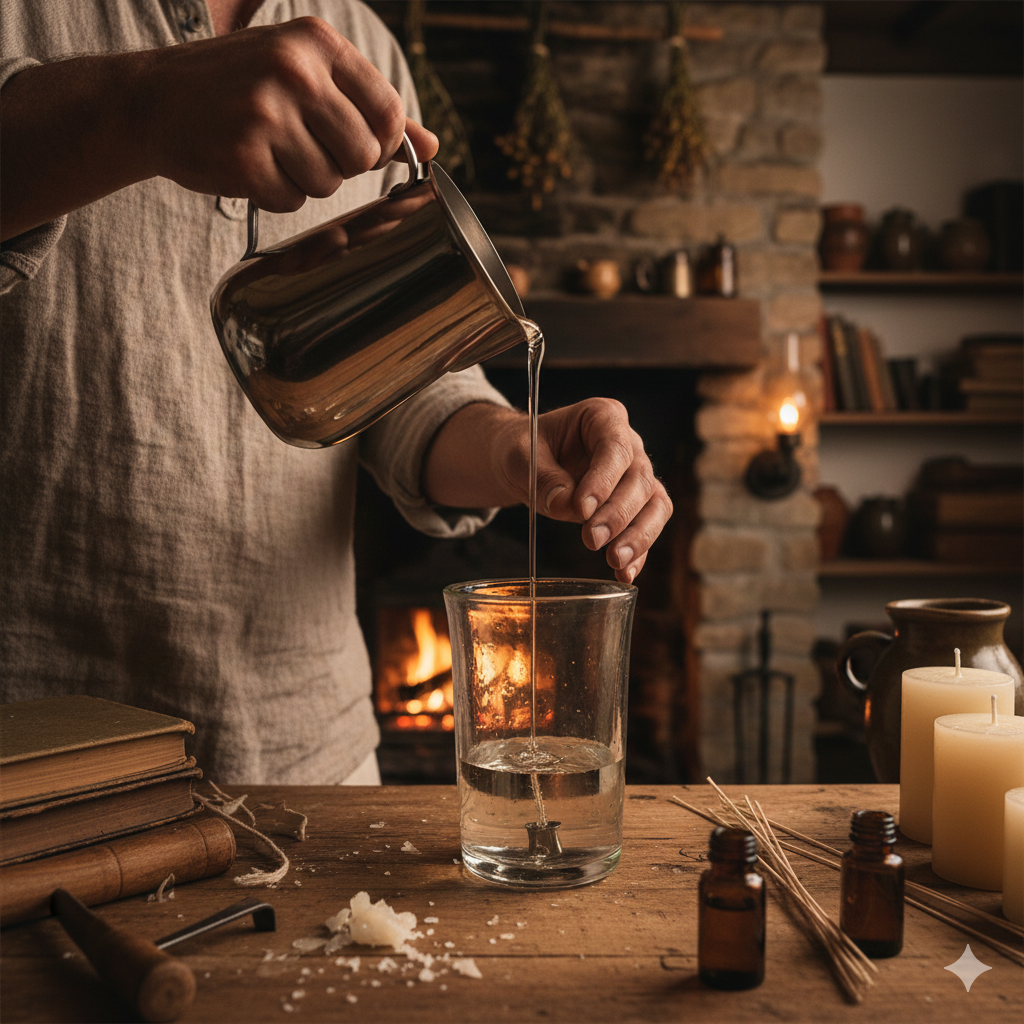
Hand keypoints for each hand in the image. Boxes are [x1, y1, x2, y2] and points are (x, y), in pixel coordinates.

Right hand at [0, 17, 438, 239]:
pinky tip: (249, 167)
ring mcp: (266, 113)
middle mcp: (294, 70)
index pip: (389, 113)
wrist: (151, 100)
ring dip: (304, 181)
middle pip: (363, 155)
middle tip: (301, 147)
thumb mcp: (305, 74)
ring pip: (328, 183)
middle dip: (339, 164)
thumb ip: (371, 107)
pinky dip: (274, 195)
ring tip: (270, 152)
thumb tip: (433, 146)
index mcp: (317, 43)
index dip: (379, 143)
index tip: (352, 143)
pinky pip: (290, 200)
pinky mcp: (242, 155)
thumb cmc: (238, 88)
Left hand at [525, 399, 672, 582]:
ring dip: (639, 536)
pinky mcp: (635, 505)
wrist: (525, 462)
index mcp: (603, 416)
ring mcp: (636, 475)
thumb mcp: (520, 455)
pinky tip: (624, 574)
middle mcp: (629, 444)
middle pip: (639, 479)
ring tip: (615, 562)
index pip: (615, 447)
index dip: (604, 480)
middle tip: (591, 540)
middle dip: (618, 514)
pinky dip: (638, 553)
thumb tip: (565, 505)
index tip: (582, 509)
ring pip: (655, 505)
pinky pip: (647, 528)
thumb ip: (542, 476)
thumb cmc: (524, 449)